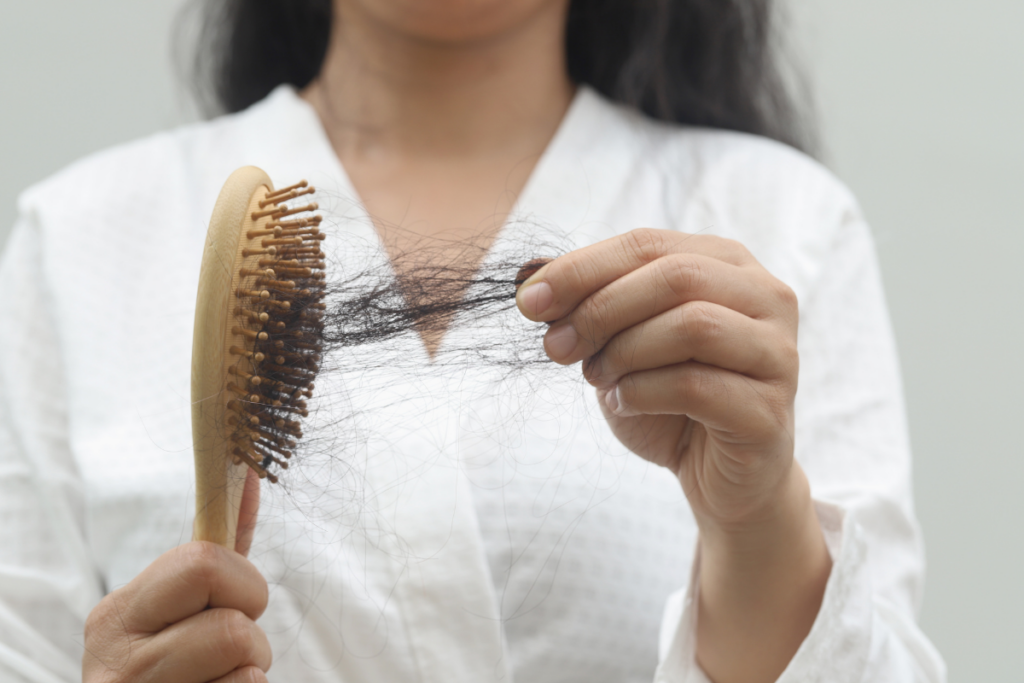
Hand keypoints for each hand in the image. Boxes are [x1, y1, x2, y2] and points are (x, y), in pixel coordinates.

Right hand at [83, 473, 269, 682]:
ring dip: (252, 675)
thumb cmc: (174, 663)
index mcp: (116, 615)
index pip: (203, 563)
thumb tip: (249, 472)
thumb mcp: (180, 604)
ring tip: (217, 681)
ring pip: (247, 670)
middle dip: (251, 634)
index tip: (236, 600)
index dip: (242, 582)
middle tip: (229, 649)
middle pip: (234, 626)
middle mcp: (115, 666)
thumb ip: (218, 548)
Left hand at [516, 229, 830, 682]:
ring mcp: (777, 353)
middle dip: (601, 309)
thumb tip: (530, 281)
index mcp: (726, 264)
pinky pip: (696, 386)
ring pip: (692, 326)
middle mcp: (766, 297)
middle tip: (557, 347)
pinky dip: (642, 393)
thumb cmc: (668, 399)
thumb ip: (587, 306)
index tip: (528, 302)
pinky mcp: (770, 410)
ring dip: (624, 353)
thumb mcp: (620, 342)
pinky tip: (623, 404)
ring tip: (599, 378)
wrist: (717, 475)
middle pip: (674, 276)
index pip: (647, 244)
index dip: (581, 268)